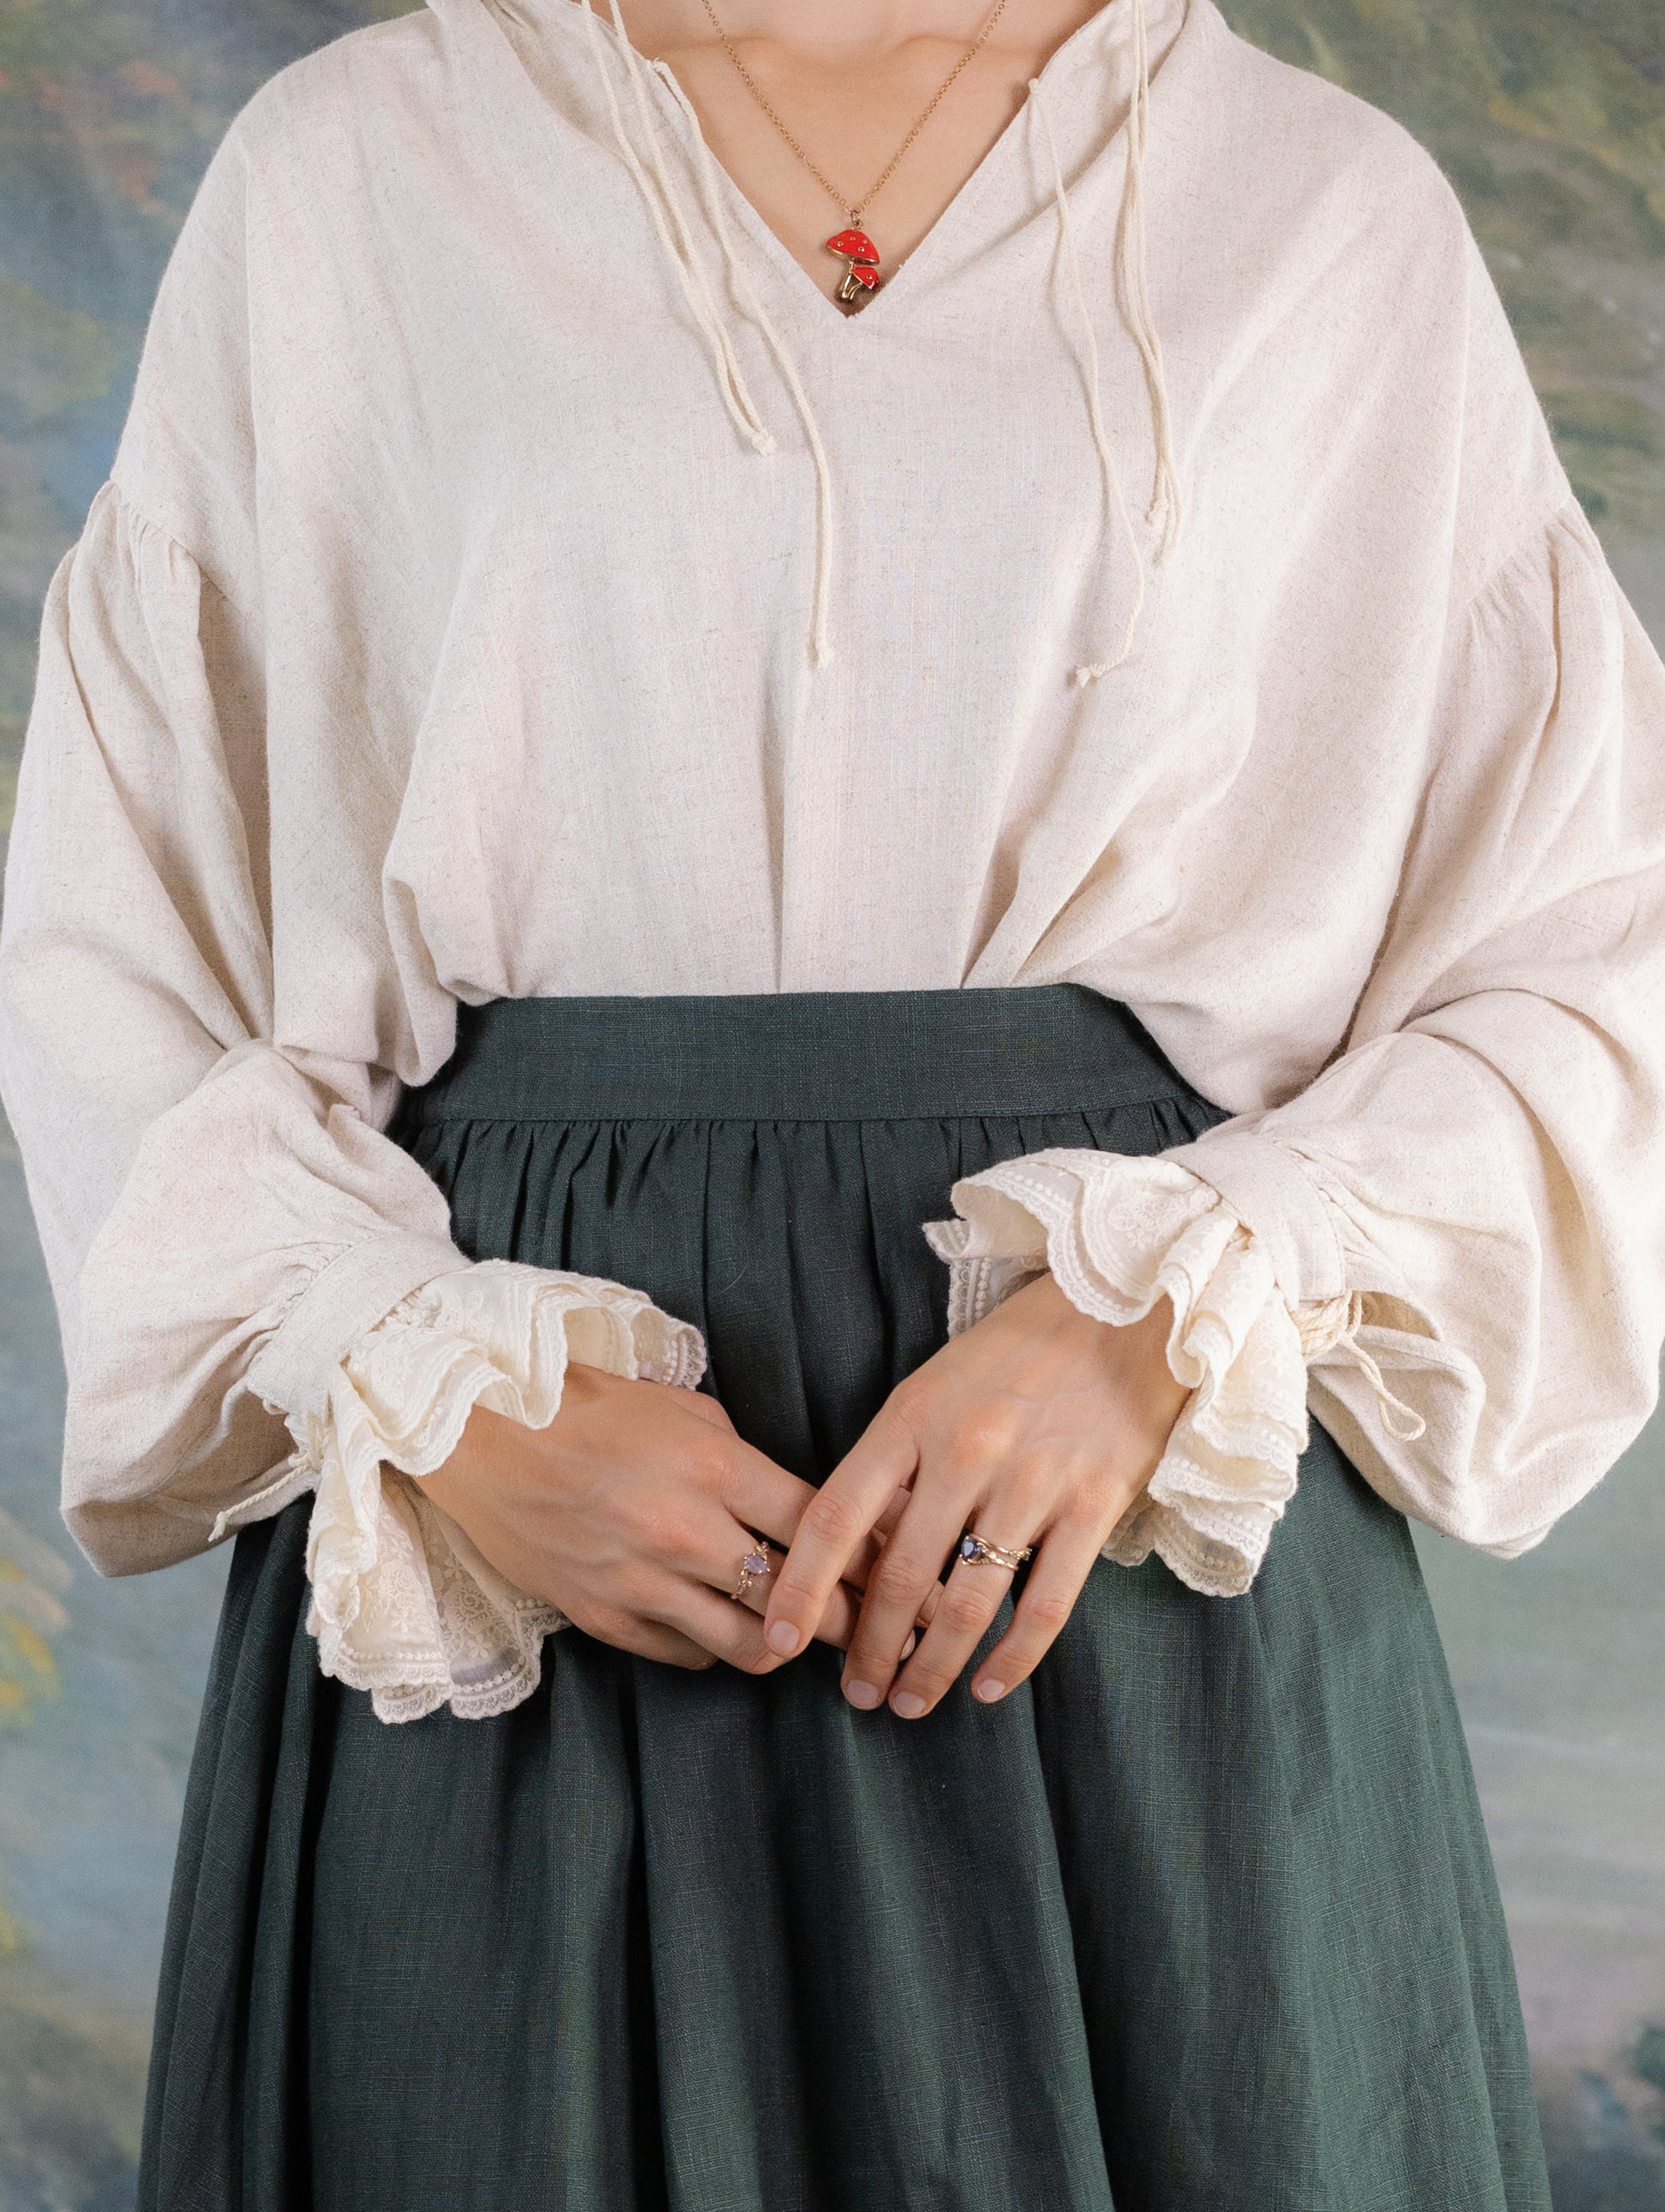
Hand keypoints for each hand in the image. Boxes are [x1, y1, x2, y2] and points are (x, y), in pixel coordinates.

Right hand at [422, 1366, 904, 1674]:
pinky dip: (718, 1647)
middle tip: (876, 1625)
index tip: (899, 1565)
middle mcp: (683, 1529)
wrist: (480, 1436)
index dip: (868, 1552)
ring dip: (786, 1646)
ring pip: (749, 1645)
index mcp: (712, 1464)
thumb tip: (809, 1506)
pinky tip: (727, 1628)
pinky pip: (689, 1656)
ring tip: (807, 1641)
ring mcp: (641, 1581)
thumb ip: (746, 1460)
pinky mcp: (604, 1618)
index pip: (819, 1524)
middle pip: (798, 1597)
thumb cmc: (588, 1409)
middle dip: (848, 1618)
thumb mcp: (683, 1409)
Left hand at [761, 1274, 1188, 1716]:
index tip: (777, 1639)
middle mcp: (965, 1451)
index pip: (835, 1517)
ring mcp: (1032, 1481)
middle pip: (898, 1576)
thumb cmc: (1016, 1354)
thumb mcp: (934, 1387)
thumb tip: (854, 1551)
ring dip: (933, 1667)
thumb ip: (896, 1461)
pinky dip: (1013, 1658)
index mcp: (910, 1418)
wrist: (1125, 1308)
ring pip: (966, 1602)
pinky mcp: (1094, 1504)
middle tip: (857, 1694)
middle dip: (869, 1649)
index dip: (801, 1587)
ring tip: (910, 1701)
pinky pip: (1045, 1605)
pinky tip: (989, 1687)